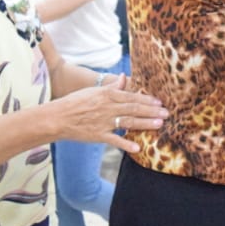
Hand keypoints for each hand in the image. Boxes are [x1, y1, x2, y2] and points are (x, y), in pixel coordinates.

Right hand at [52, 74, 167, 153]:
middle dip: (152, 111)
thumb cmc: (75, 102)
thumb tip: (125, 77)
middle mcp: (108, 107)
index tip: (159, 102)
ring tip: (159, 124)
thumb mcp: (93, 91)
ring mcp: (103, 122)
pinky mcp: (98, 135)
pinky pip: (115, 140)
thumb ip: (111, 86)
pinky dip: (126, 144)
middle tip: (166, 113)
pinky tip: (138, 148)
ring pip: (128, 121)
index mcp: (107, 95)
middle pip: (134, 108)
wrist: (58, 117)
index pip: (131, 96)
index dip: (147, 99)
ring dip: (145, 123)